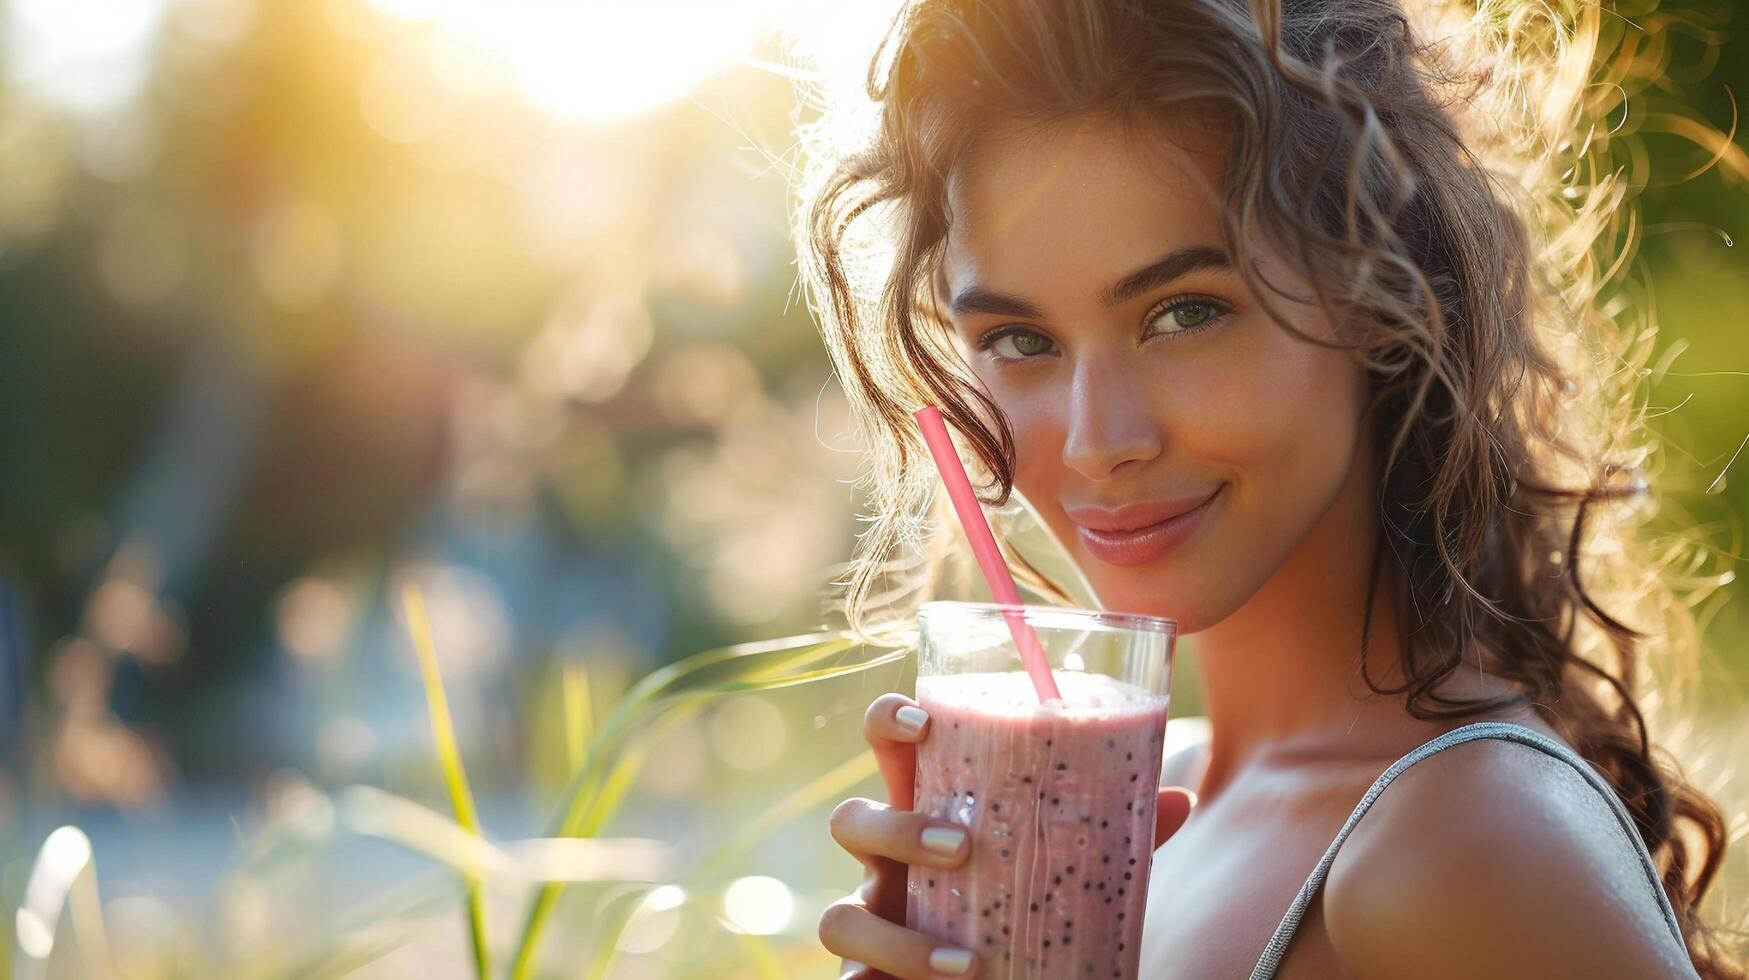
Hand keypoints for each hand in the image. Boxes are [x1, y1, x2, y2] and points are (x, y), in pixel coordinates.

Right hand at [818, 693, 1197, 978]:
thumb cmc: (1022, 908)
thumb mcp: (1062, 871)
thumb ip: (1109, 838)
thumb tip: (1176, 797)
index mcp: (927, 812)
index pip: (887, 747)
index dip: (886, 720)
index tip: (920, 718)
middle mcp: (886, 866)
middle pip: (850, 821)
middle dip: (897, 829)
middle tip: (961, 848)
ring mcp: (870, 923)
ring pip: (837, 919)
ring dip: (898, 939)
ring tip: (969, 966)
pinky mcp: (866, 978)